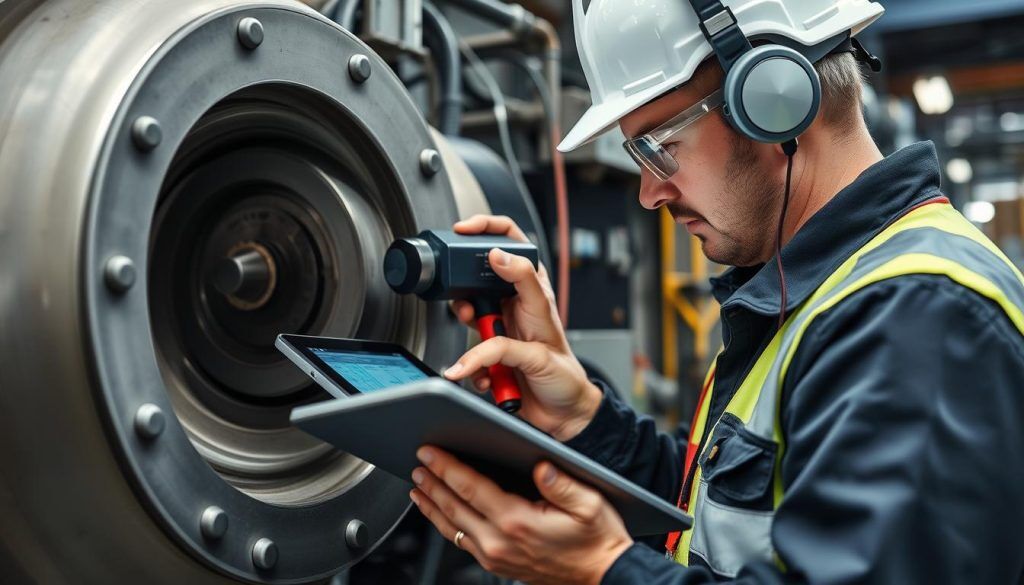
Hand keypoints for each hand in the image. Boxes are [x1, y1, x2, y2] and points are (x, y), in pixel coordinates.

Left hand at [410, 446, 632, 584]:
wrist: (602, 575)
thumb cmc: (596, 539)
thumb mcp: (589, 505)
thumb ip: (562, 484)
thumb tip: (540, 465)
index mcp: (518, 521)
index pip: (471, 487)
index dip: (446, 467)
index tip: (430, 452)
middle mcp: (500, 541)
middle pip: (453, 507)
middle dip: (432, 482)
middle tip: (417, 462)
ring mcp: (495, 556)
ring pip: (452, 528)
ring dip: (432, 505)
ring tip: (418, 487)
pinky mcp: (497, 564)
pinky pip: (461, 541)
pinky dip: (445, 524)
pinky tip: (440, 513)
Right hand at [446, 214, 601, 441]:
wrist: (562, 416)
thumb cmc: (564, 371)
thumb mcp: (545, 320)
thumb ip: (521, 287)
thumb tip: (498, 257)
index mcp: (531, 289)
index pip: (509, 241)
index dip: (485, 228)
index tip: (463, 229)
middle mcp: (513, 305)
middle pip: (476, 280)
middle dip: (465, 294)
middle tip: (469, 310)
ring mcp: (499, 330)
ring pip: (466, 317)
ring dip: (467, 335)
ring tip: (480, 350)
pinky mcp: (487, 357)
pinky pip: (466, 355)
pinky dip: (471, 367)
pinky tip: (489, 377)